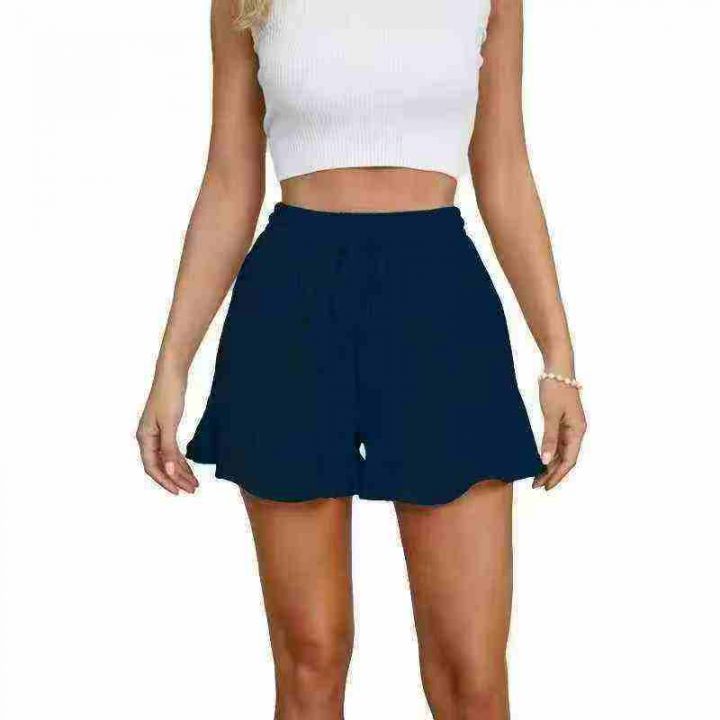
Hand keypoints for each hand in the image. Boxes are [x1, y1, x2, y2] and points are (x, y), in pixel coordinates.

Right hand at [136, 369, 198, 494]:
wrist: (172, 374)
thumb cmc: (169, 395)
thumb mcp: (170, 424)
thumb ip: (169, 449)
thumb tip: (169, 472)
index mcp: (144, 438)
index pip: (152, 467)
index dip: (165, 481)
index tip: (178, 492)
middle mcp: (147, 438)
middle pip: (161, 466)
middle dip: (176, 479)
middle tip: (192, 489)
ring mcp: (156, 433)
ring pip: (167, 459)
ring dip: (180, 471)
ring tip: (194, 483)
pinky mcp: (165, 428)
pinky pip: (171, 450)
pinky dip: (180, 460)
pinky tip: (189, 468)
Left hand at [533, 380, 586, 490]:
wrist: (557, 368)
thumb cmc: (556, 389)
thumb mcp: (551, 414)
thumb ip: (549, 438)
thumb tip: (546, 460)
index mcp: (578, 431)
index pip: (569, 460)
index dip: (558, 475)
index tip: (545, 486)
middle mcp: (576, 431)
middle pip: (566, 459)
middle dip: (552, 473)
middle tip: (537, 485)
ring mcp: (570, 426)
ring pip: (561, 452)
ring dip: (550, 464)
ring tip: (536, 476)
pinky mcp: (562, 421)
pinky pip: (557, 443)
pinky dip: (549, 452)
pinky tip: (540, 458)